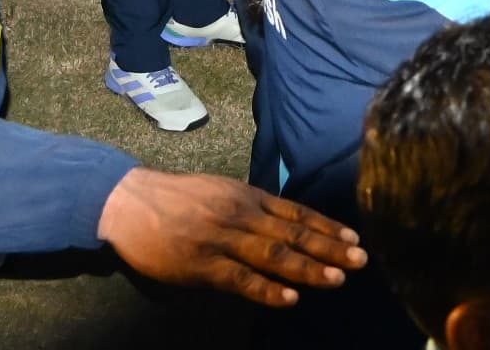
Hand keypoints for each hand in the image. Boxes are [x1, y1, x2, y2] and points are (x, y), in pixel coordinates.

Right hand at [97, 168, 363, 306]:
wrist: (128, 202)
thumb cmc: (174, 197)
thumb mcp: (219, 191)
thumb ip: (250, 207)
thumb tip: (283, 223)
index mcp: (246, 195)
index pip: (296, 212)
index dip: (327, 226)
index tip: (355, 239)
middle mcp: (241, 214)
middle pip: (293, 233)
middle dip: (330, 248)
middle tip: (361, 261)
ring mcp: (222, 239)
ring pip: (274, 255)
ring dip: (308, 268)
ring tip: (337, 279)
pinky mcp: (202, 265)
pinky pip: (241, 279)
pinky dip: (268, 289)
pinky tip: (290, 297)